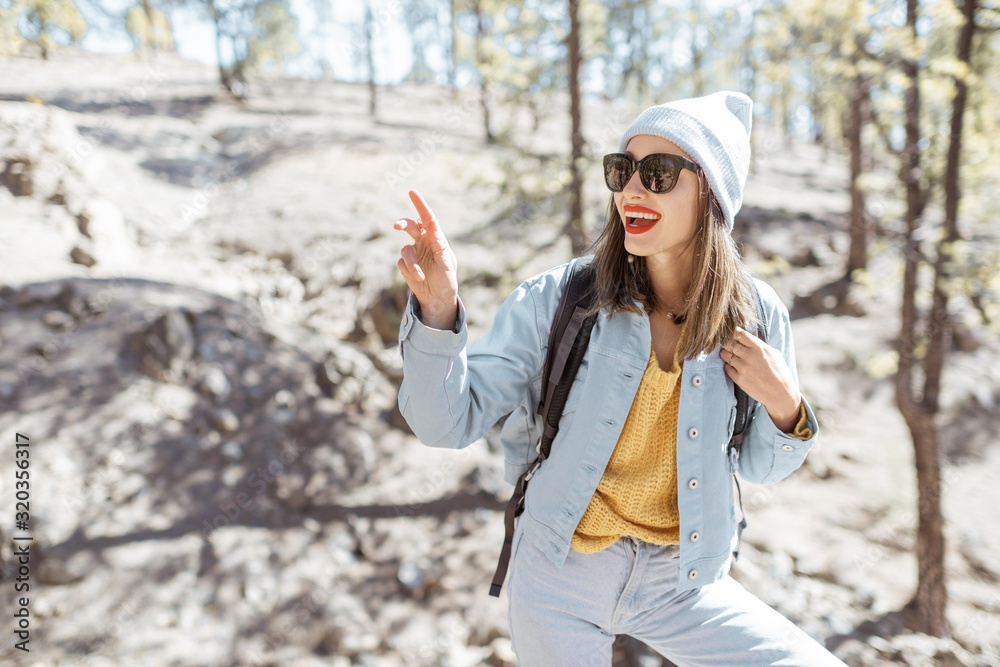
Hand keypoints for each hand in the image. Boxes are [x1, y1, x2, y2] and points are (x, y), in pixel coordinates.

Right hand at [394, 189, 458, 329]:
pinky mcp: (405, 264)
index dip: (420, 204)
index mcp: (435, 238)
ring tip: (421, 275)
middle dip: (403, 224)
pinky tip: (419, 278)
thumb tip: (432, 223)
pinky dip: (410, 270)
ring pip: (405, 249)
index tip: (412, 192)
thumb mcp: (446, 261)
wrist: (438, 297)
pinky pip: (401, 262)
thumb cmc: (446, 278)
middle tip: (397, 226)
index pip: (427, 218)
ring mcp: (413, 252)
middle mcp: (423, 241)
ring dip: (412, 263)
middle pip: (410, 226)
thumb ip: (438, 243)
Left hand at [720, 327, 801, 432]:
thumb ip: (759, 345)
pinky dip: (728, 365)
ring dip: (725, 354)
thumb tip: (746, 337)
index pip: (740, 334)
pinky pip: (727, 368)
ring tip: (729, 355)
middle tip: (728, 345)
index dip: (735, 333)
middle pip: (729, 343)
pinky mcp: (739, 379)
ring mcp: (743, 368)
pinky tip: (733, 366)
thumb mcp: (774, 354)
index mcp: (760, 348)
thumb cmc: (779, 372)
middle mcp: (750, 356)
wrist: (780, 393)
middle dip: (727, 343)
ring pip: (725, 355)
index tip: (734, 335)